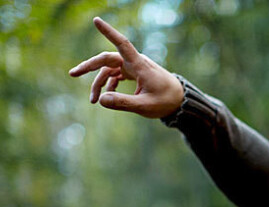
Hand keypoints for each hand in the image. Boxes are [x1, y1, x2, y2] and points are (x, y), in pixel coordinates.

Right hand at [68, 17, 183, 118]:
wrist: (179, 100)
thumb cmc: (165, 101)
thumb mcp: (145, 106)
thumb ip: (123, 103)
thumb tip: (101, 100)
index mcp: (139, 65)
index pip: (122, 44)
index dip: (109, 33)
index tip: (97, 20)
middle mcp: (134, 63)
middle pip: (107, 59)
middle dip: (89, 66)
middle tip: (72, 74)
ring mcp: (133, 68)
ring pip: (109, 70)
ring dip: (99, 83)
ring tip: (92, 101)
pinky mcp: (133, 74)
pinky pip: (115, 75)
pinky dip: (108, 85)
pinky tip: (105, 96)